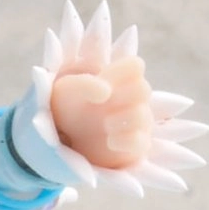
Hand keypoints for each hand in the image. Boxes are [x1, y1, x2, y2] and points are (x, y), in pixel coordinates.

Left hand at [48, 52, 153, 172]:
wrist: (64, 138)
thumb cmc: (69, 107)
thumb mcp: (67, 90)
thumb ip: (85, 84)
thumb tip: (106, 92)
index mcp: (120, 78)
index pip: (136, 65)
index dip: (119, 72)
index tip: (103, 81)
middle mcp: (134, 97)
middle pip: (144, 89)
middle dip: (121, 97)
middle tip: (101, 105)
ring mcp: (138, 121)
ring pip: (142, 115)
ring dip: (120, 120)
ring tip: (105, 125)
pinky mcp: (136, 144)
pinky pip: (142, 141)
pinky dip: (126, 141)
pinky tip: (110, 141)